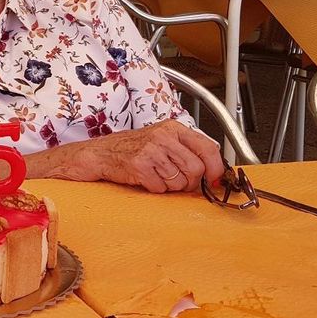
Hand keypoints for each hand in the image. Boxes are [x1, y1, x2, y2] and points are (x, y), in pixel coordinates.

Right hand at [42, 120, 223, 192]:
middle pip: (196, 169)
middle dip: (190, 182)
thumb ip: (187, 151)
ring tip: (157, 177)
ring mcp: (151, 151)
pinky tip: (145, 179)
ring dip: (170, 186)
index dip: (216, 168)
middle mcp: (164, 136)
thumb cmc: (132, 148)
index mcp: (173, 128)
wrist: (100, 153)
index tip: (215, 180)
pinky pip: (161, 188)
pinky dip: (155, 189)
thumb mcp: (162, 141)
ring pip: (180, 182)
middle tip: (177, 181)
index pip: (208, 147)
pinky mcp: (140, 166)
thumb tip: (214, 173)